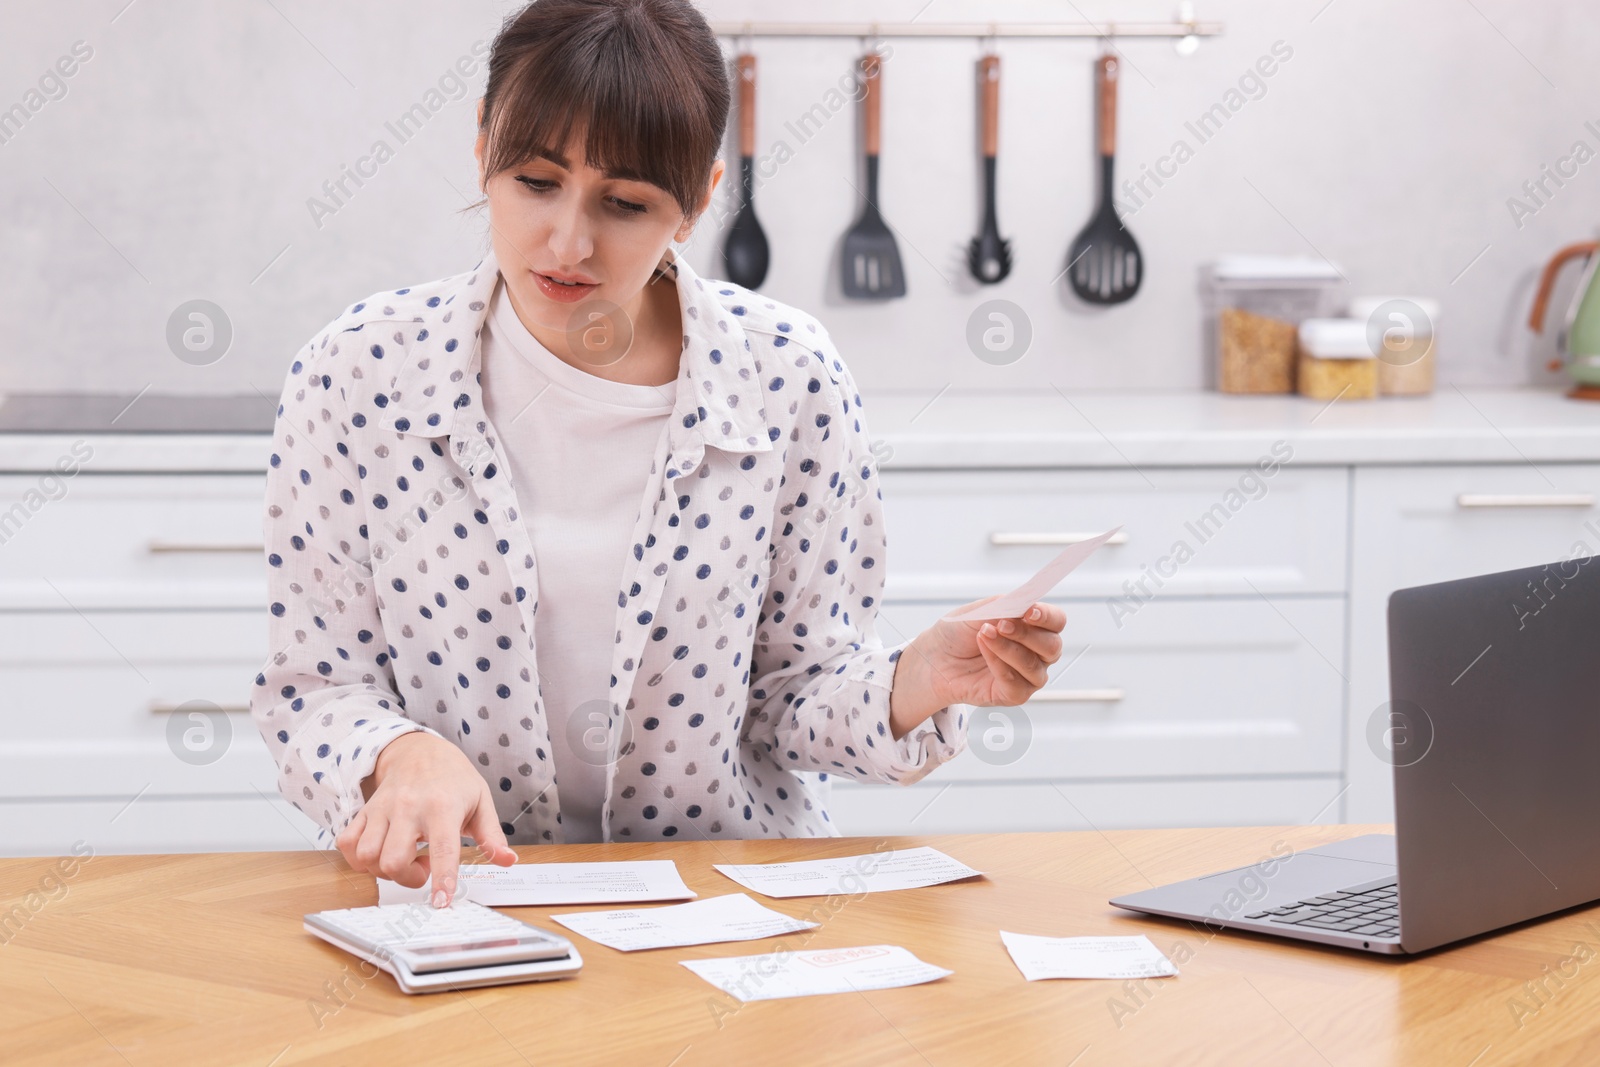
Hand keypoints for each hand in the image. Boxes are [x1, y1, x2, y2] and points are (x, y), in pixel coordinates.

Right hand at [334, 731, 516, 907]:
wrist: (419, 750)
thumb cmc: (453, 779)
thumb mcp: (481, 801)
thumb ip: (492, 836)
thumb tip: (508, 861)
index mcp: (442, 806)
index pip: (442, 849)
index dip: (441, 878)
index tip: (441, 902)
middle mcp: (408, 808)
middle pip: (393, 860)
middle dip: (407, 878)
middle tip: (423, 867)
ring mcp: (382, 809)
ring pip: (367, 856)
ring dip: (383, 870)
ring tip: (404, 857)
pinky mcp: (364, 811)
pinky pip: (347, 843)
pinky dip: (358, 859)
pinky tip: (380, 853)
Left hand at [913, 594, 1067, 709]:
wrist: (936, 657)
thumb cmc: (960, 632)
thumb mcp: (980, 611)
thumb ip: (1004, 606)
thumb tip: (1025, 602)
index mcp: (1036, 628)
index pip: (1056, 621)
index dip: (1047, 616)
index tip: (1029, 611)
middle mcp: (1038, 654)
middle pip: (1052, 646)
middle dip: (1026, 634)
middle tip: (1000, 625)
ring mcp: (1028, 676)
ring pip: (1033, 666)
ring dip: (1008, 649)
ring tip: (984, 635)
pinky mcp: (1014, 695)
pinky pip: (1016, 684)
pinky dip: (999, 665)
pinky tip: (984, 652)